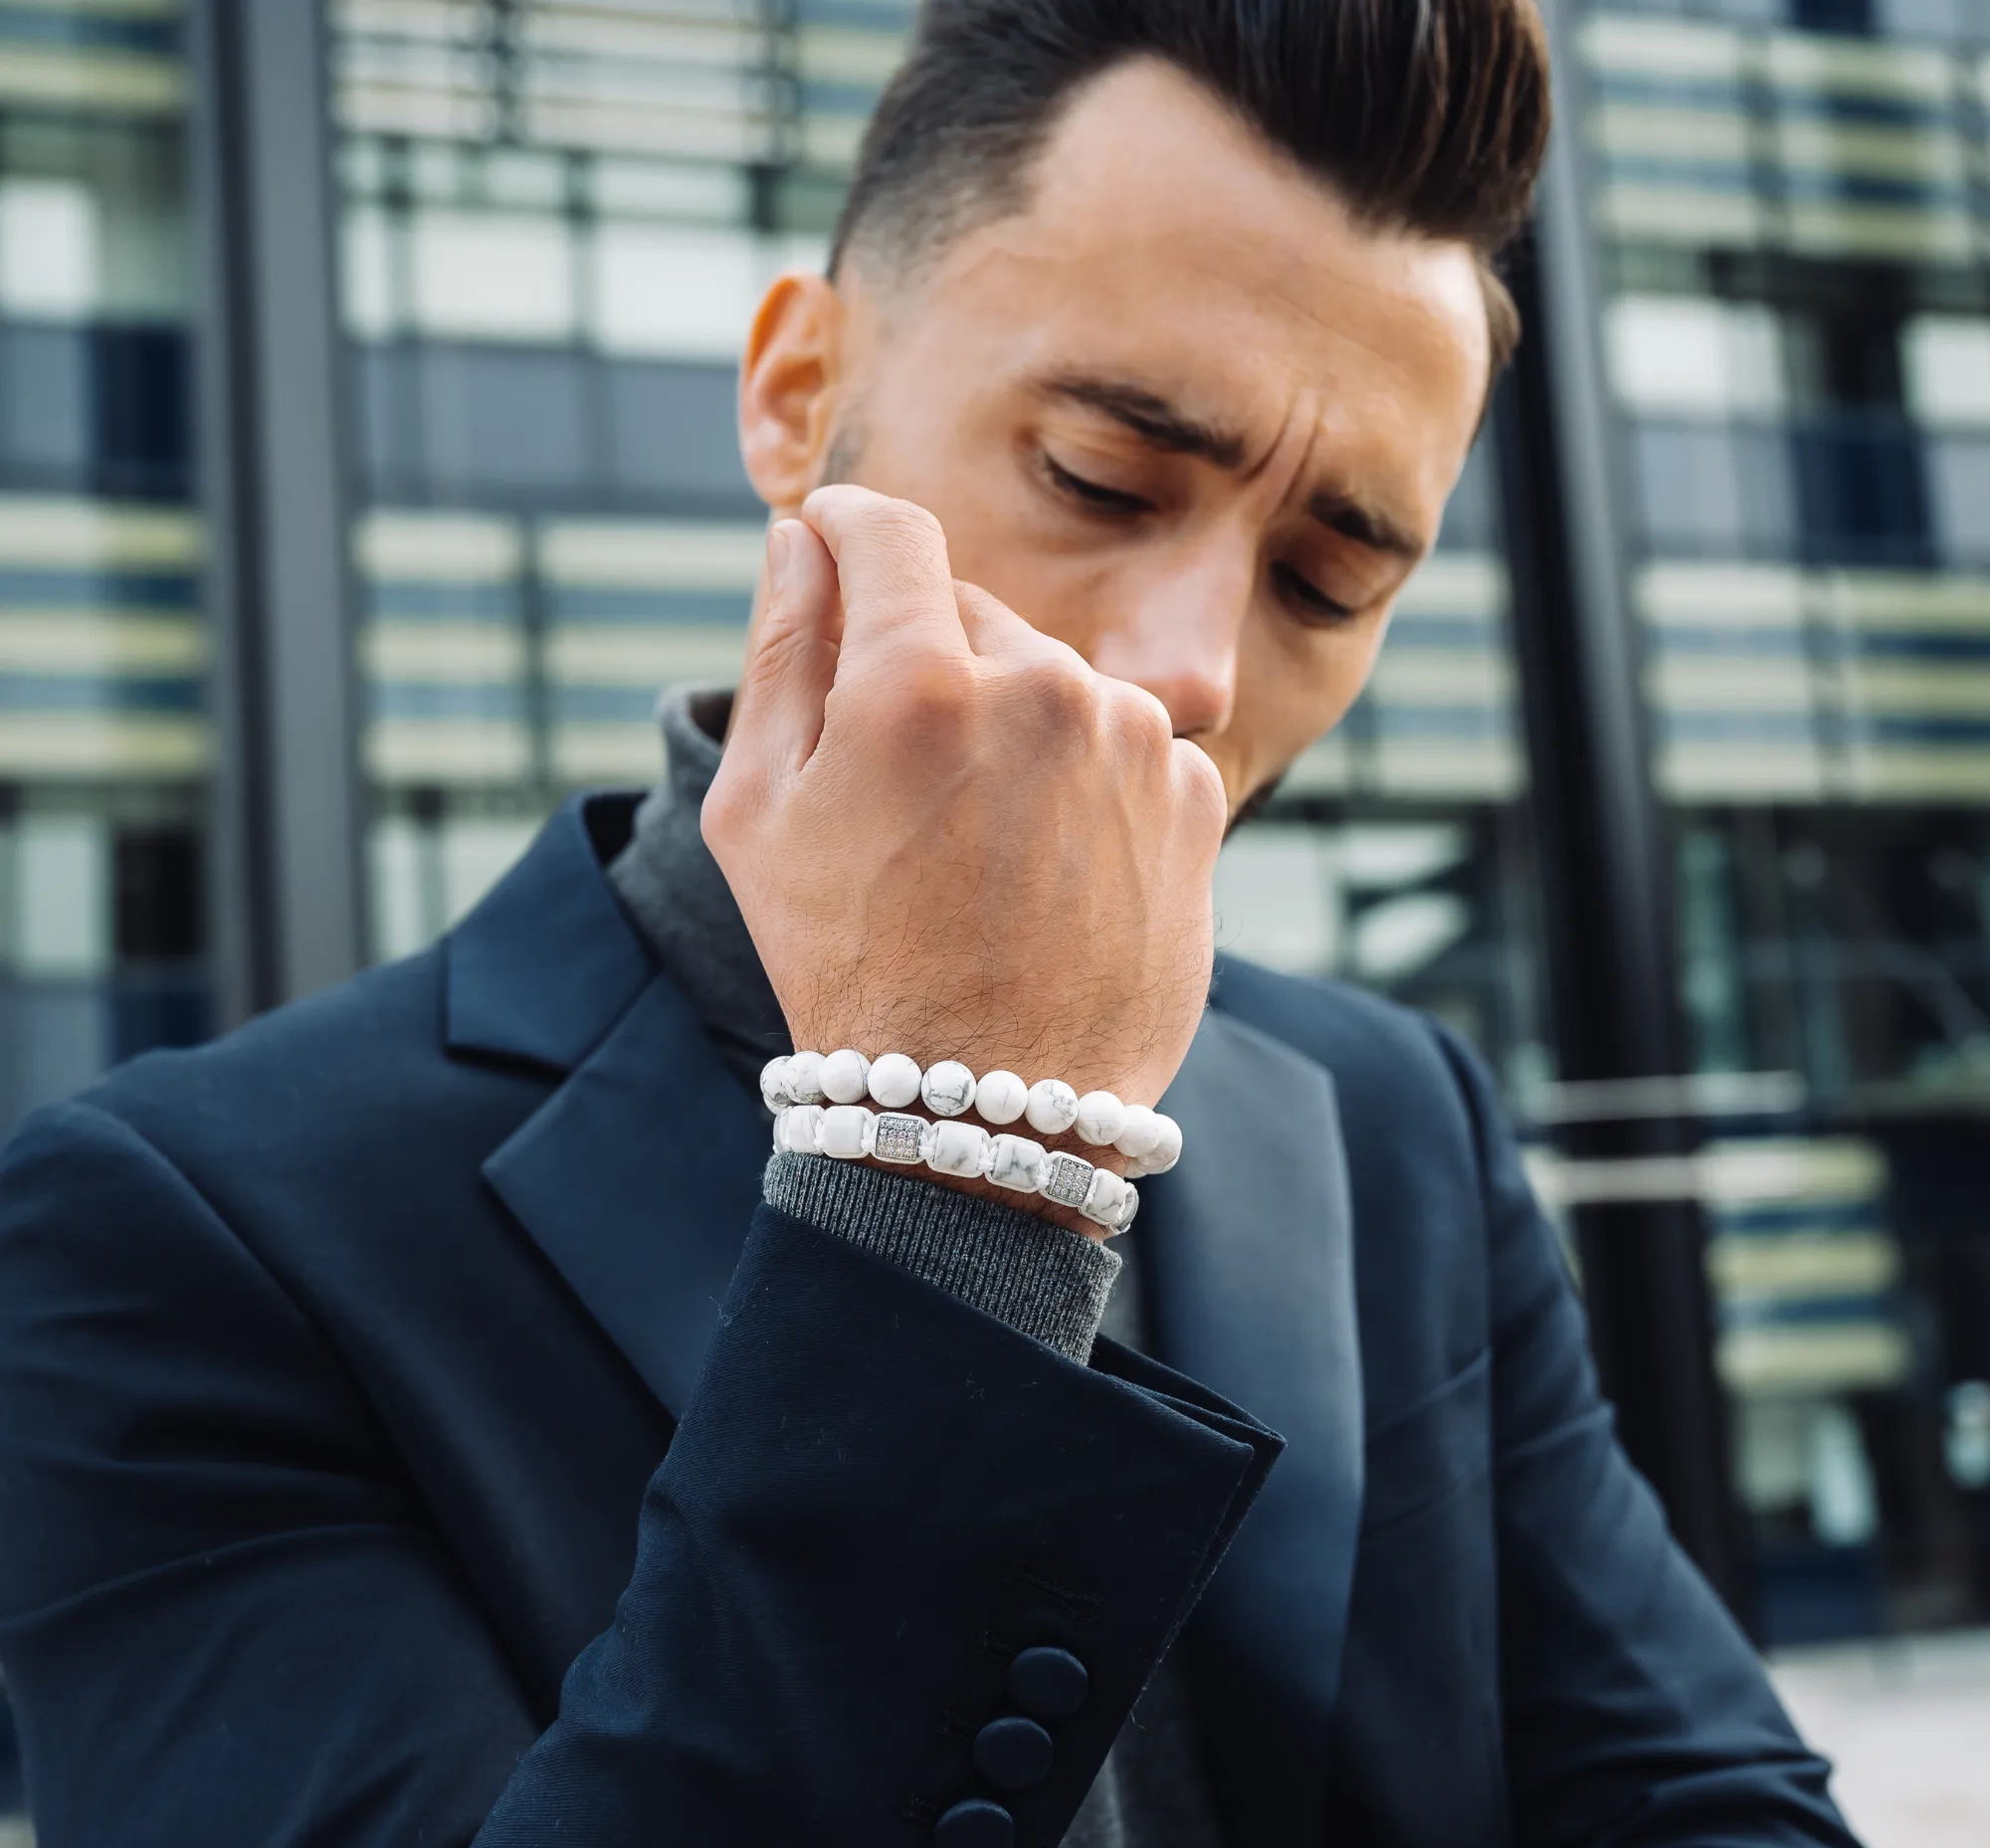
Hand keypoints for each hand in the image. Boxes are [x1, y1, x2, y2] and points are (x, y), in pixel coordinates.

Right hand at [703, 487, 1224, 1199]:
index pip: (887, 529)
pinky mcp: (1193, 793)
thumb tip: (803, 538)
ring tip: (977, 846)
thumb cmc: (852, 969)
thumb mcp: (760, 817)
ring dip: (1010, 723)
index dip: (847, 531)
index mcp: (920, 682)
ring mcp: (1132, 739)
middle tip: (898, 781)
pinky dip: (1081, 778)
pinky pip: (1118, 741)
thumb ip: (780, 653)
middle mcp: (1043, 685)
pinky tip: (1045, 867)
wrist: (992, 1110)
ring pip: (1049, 678)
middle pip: (968, 610)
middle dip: (925, 661)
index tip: (834, 550)